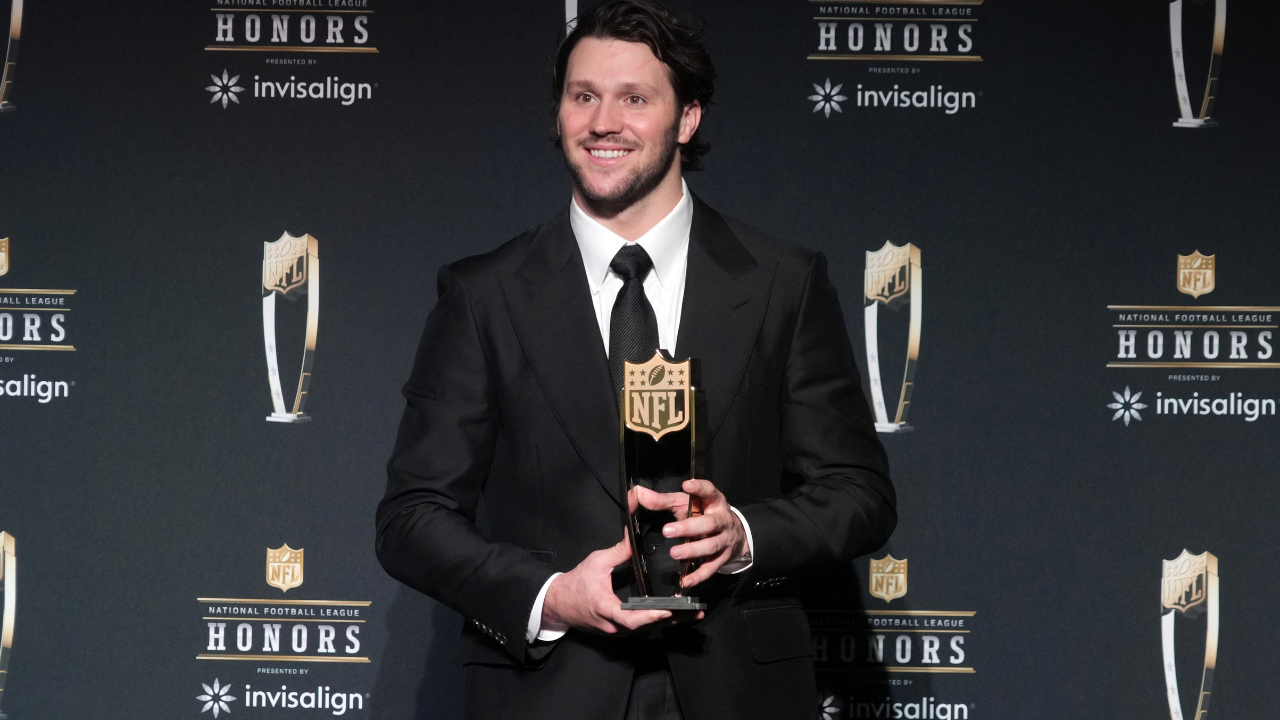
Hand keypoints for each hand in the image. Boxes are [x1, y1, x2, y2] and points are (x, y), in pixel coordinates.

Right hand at [542, 532, 699, 634]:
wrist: (558, 602)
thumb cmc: (576, 582)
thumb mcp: (597, 562)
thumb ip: (619, 551)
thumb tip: (635, 536)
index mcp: (606, 609)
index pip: (631, 618)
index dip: (651, 615)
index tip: (668, 610)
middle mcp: (613, 625)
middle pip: (647, 626)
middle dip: (672, 619)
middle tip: (695, 610)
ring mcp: (616, 631)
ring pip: (646, 629)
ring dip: (669, 621)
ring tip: (692, 613)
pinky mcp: (618, 631)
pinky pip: (641, 628)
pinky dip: (658, 621)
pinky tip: (674, 614)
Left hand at [631, 479, 747, 588]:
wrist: (734, 534)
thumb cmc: (703, 514)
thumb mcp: (686, 504)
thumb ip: (663, 500)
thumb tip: (639, 494)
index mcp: (714, 502)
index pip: (709, 491)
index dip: (700, 488)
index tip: (687, 485)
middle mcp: (722, 520)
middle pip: (709, 523)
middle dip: (689, 527)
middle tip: (667, 530)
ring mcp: (724, 540)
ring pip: (711, 545)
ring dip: (692, 550)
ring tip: (674, 552)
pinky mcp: (722, 558)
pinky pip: (711, 568)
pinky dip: (699, 575)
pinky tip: (686, 580)